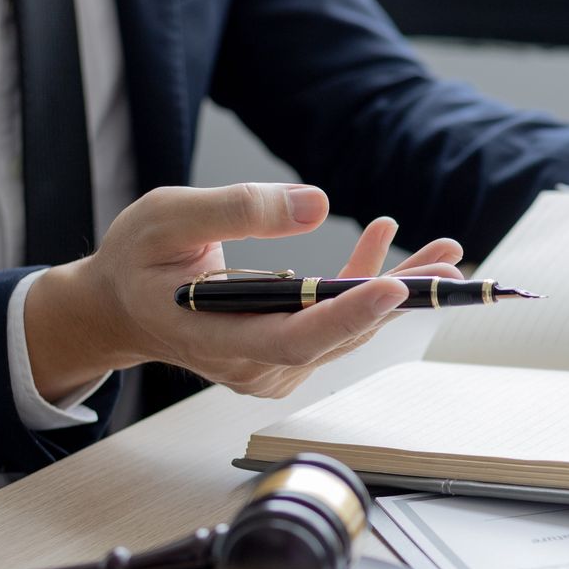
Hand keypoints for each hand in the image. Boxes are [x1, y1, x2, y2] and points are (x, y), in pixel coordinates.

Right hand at [26, 184, 463, 400]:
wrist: (119, 305)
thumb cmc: (135, 259)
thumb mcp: (167, 216)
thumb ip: (237, 209)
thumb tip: (316, 204)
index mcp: (210, 338)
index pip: (290, 339)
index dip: (344, 316)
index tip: (394, 287)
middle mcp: (249, 364)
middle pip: (334, 337)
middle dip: (397, 299)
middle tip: (449, 266)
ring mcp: (270, 365)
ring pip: (344, 330)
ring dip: (397, 290)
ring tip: (445, 252)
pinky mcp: (286, 353)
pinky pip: (335, 322)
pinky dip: (366, 284)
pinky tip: (386, 243)